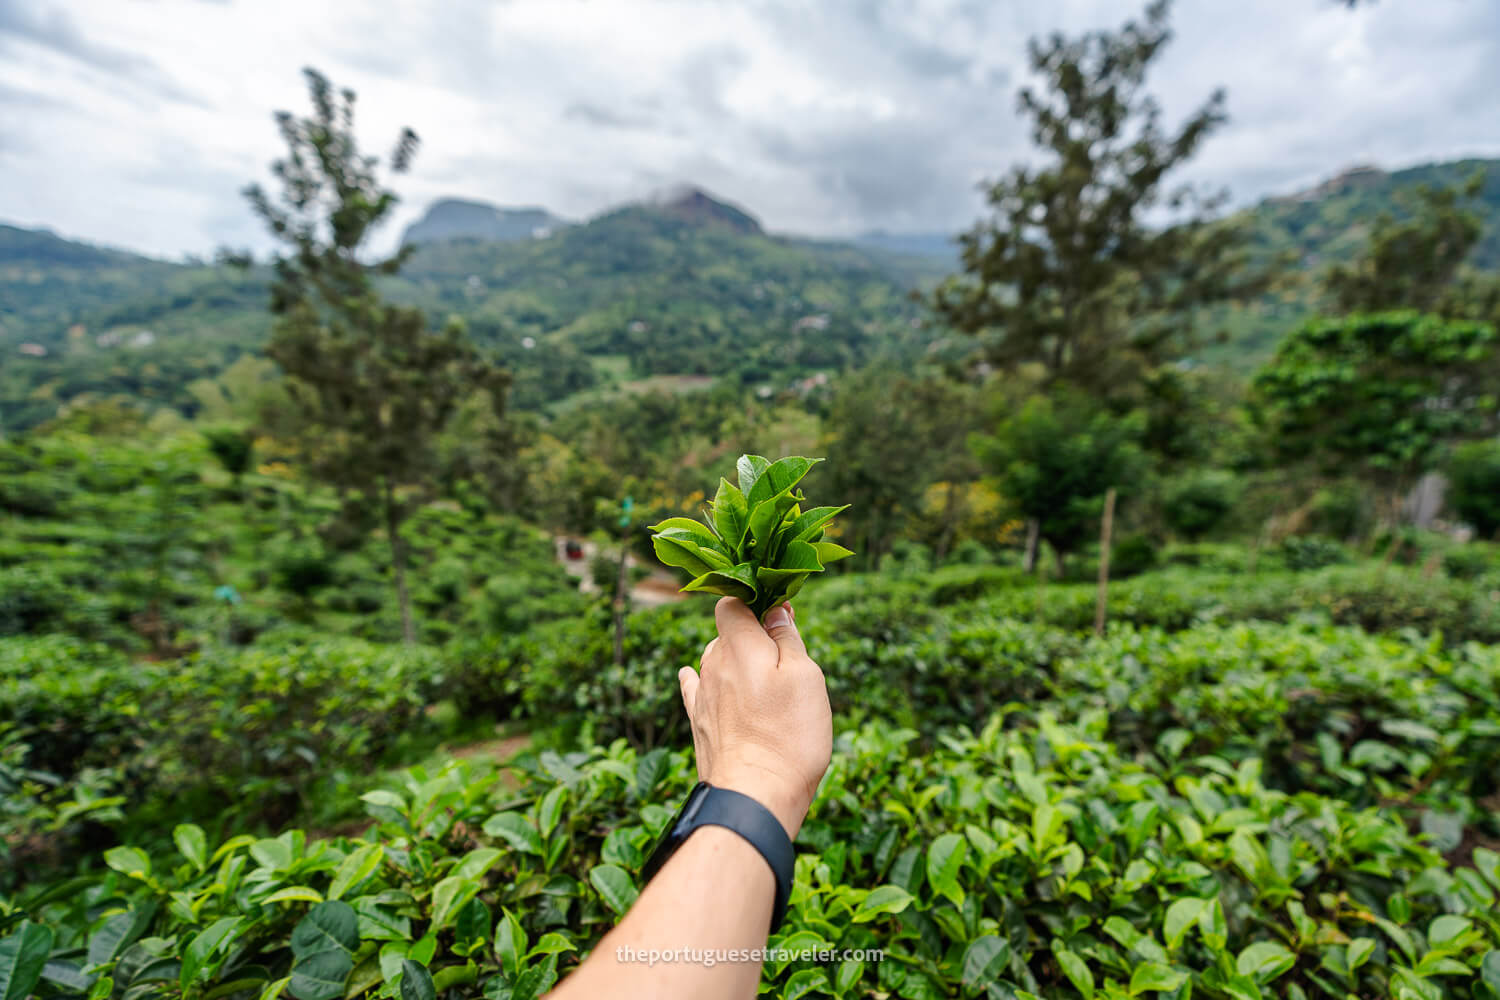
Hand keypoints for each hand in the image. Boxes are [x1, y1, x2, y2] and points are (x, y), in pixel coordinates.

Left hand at [677, 598, 832, 838]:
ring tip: (762, 684)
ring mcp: (702, 695)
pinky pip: (694, 689)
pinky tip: (691, 675)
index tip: (780, 614)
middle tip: (784, 658)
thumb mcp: (805, 677)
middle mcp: (712, 664)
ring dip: (736, 663)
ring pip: (716, 662)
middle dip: (752, 637)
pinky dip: (701, 679)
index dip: (755, 601)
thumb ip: (787, 639)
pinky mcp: (697, 723)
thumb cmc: (787, 734)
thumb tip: (776, 611)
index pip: (732, 602)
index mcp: (739, 645)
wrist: (754, 795)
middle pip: (727, 634)